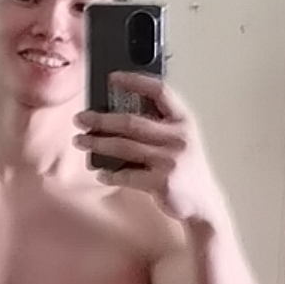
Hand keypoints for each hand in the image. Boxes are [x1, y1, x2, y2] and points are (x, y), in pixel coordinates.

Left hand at [74, 74, 225, 224]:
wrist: (204, 205)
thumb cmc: (186, 171)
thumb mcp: (180, 140)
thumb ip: (158, 125)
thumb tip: (116, 114)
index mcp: (183, 121)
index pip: (159, 91)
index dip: (135, 80)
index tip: (112, 77)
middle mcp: (179, 137)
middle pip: (132, 121)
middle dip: (100, 119)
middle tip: (80, 118)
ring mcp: (170, 160)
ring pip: (124, 146)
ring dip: (97, 143)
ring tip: (80, 141)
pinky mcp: (162, 182)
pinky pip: (126, 175)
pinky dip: (109, 174)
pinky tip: (100, 172)